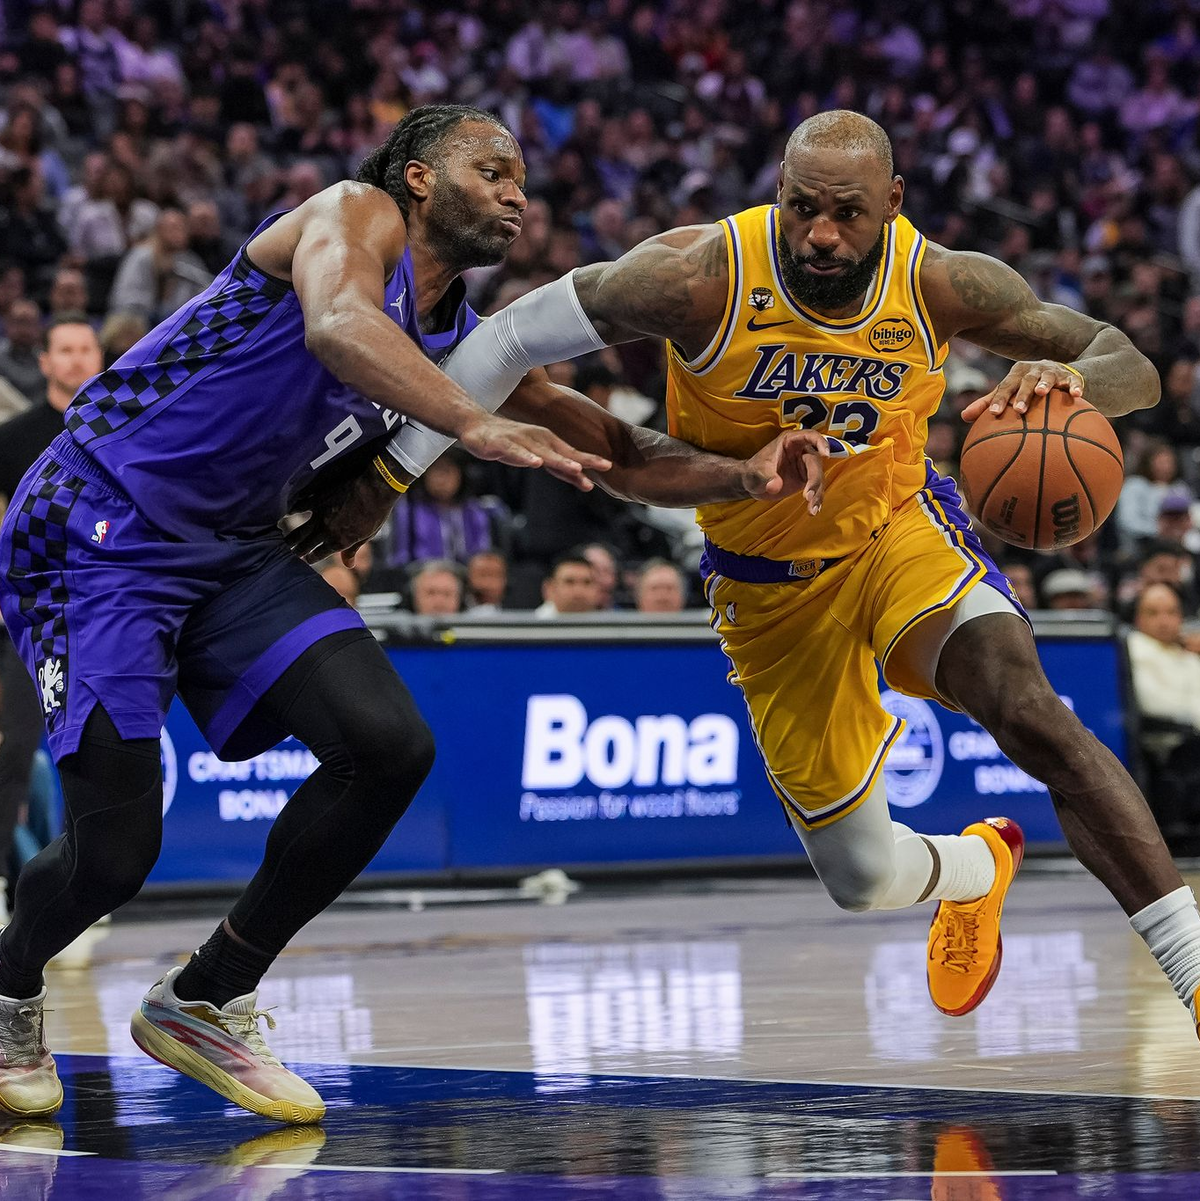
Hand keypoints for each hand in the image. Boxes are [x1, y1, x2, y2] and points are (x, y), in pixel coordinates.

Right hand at [286, 465, 396, 564]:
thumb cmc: (374, 513)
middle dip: (297, 550)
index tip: (307, 560)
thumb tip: (349, 565)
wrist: (374, 490)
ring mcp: (319, 515)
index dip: (311, 559)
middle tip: (290, 552)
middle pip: (306, 545)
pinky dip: (293, 510)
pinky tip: (287, 512)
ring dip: (291, 537)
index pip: (319, 555)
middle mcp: (325, 531)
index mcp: (338, 542)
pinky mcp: (317, 499)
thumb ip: (353, 550)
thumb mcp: (366, 535)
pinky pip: (300, 506)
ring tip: (284, 540)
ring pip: (300, 530)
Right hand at [458, 414, 611, 490]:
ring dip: (560, 460)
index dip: (589, 461)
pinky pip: (515, 452)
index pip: (572, 454)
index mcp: (548, 442)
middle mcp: (538, 439)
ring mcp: (521, 441)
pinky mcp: (502, 444)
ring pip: (543, 453)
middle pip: (564, 453)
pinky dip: (526, 458)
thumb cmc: (511, 443)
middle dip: (584, 460)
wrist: (477, 426)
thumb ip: (558, 467)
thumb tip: (583, 477)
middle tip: (604, 466)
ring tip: (576, 468)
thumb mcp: (537, 456)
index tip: (609, 467)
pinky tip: (536, 463)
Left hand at [744, 430, 828, 512]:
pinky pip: (815, 488)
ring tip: (812, 510)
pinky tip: (813, 510)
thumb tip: (775, 486)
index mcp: (790, 441)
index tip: (825, 454)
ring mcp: (804, 466)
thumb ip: (766, 477)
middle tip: (808, 496)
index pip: (810, 436)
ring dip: (817, 494)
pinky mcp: (805, 480)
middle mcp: (801, 451)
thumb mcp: (756, 473)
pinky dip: (815, 499)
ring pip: (818, 478)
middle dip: (814, 480)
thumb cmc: (752, 472)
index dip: (820, 442)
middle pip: (815, 462)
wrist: (751, 483)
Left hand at [961, 361, 1084, 422]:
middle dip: (1021, 395)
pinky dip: (1075, 386)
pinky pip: (1074, 380)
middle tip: (1018, 410)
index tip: (993, 413)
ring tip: (1042, 394)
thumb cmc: (1024, 386)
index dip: (998, 399)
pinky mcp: (1070, 375)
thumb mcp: (1008, 391)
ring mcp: (1052, 372)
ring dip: (1045, 384)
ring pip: (1047, 377)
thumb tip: (963, 416)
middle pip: (1025, 381)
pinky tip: (1077, 395)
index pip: (1004, 387)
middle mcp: (1033, 370)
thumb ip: (987, 403)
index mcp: (1015, 374)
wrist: (1054, 371)